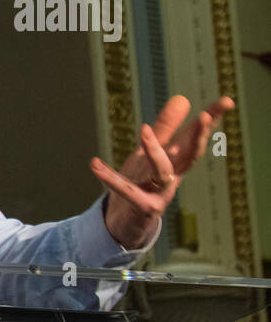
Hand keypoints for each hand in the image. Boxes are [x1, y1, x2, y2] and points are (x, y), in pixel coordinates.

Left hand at [90, 95, 233, 249]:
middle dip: (198, 136)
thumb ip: (166, 128)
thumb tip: (183, 98)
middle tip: (205, 117)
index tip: (228, 101)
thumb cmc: (141, 184)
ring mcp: (160, 194)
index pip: (196, 137)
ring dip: (156, 152)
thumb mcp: (151, 153)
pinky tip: (94, 164)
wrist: (125, 222)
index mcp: (176, 161)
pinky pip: (127, 191)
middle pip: (190, 154)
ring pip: (163, 172)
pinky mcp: (143, 208)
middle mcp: (173, 176)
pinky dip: (110, 177)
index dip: (212, 119)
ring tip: (144, 130)